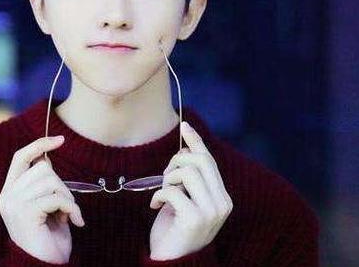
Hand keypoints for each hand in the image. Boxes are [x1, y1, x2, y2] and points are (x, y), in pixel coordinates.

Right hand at [0, 136, 84, 263]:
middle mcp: (7, 196)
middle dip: (62, 184)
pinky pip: (56, 198)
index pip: (20, 157)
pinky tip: (75, 221)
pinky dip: (72, 208)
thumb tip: (47, 158)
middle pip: (42, 168)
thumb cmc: (48, 236)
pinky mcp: (25, 213)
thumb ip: (42, 183)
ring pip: (51, 180)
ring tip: (67, 214)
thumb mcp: (45, 204)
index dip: (39, 145)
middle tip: (66, 205)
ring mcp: (14, 204)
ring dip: (67, 197)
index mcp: (10, 191)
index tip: (60, 139)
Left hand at [148, 121, 232, 260]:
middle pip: (200, 161)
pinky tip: (156, 205)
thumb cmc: (176, 229)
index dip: (196, 141)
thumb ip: (190, 179)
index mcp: (222, 197)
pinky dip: (159, 194)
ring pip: (187, 172)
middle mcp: (222, 203)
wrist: (173, 263)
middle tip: (165, 176)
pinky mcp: (195, 219)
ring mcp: (211, 212)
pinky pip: (173, 190)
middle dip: (177, 160)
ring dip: (168, 178)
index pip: (209, 161)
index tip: (184, 125)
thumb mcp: (186, 199)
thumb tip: (186, 148)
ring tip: (162, 192)